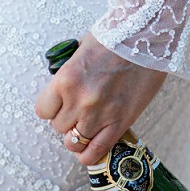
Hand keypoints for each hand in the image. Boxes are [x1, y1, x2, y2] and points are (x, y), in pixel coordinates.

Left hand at [34, 34, 166, 164]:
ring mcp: (100, 114)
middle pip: (59, 127)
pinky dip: (90, 154)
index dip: (51, 109)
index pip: (43, 110)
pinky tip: (90, 150)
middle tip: (77, 112)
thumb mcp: (81, 52)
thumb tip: (64, 91)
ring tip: (86, 127)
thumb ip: (70, 75)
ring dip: (78, 136)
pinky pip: (97, 151)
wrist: (147, 36)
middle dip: (66, 120)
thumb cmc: (115, 38)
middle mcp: (79, 100)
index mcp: (66, 80)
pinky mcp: (120, 122)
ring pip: (74, 142)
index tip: (59, 106)